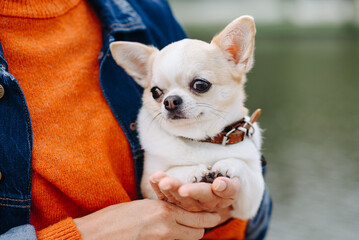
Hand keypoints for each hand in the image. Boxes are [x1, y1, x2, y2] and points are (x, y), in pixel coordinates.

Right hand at [74, 199, 220, 239]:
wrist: (95, 234)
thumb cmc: (114, 217)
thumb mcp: (142, 207)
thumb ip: (162, 211)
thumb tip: (176, 215)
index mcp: (163, 210)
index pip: (197, 218)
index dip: (209, 218)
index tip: (216, 216)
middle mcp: (166, 225)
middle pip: (198, 232)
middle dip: (200, 228)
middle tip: (201, 223)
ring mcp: (160, 239)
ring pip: (187, 239)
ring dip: (189, 234)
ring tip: (186, 226)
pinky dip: (176, 239)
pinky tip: (170, 233)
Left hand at [149, 172, 239, 222]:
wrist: (219, 187)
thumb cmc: (227, 185)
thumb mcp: (233, 186)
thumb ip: (228, 187)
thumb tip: (219, 184)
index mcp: (213, 200)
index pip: (204, 196)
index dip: (194, 192)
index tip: (184, 190)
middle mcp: (198, 205)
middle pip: (185, 198)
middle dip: (175, 189)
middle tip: (166, 183)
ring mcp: (185, 203)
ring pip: (174, 197)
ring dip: (164, 186)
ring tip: (158, 178)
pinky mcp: (174, 200)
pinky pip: (164, 195)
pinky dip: (157, 186)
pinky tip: (153, 177)